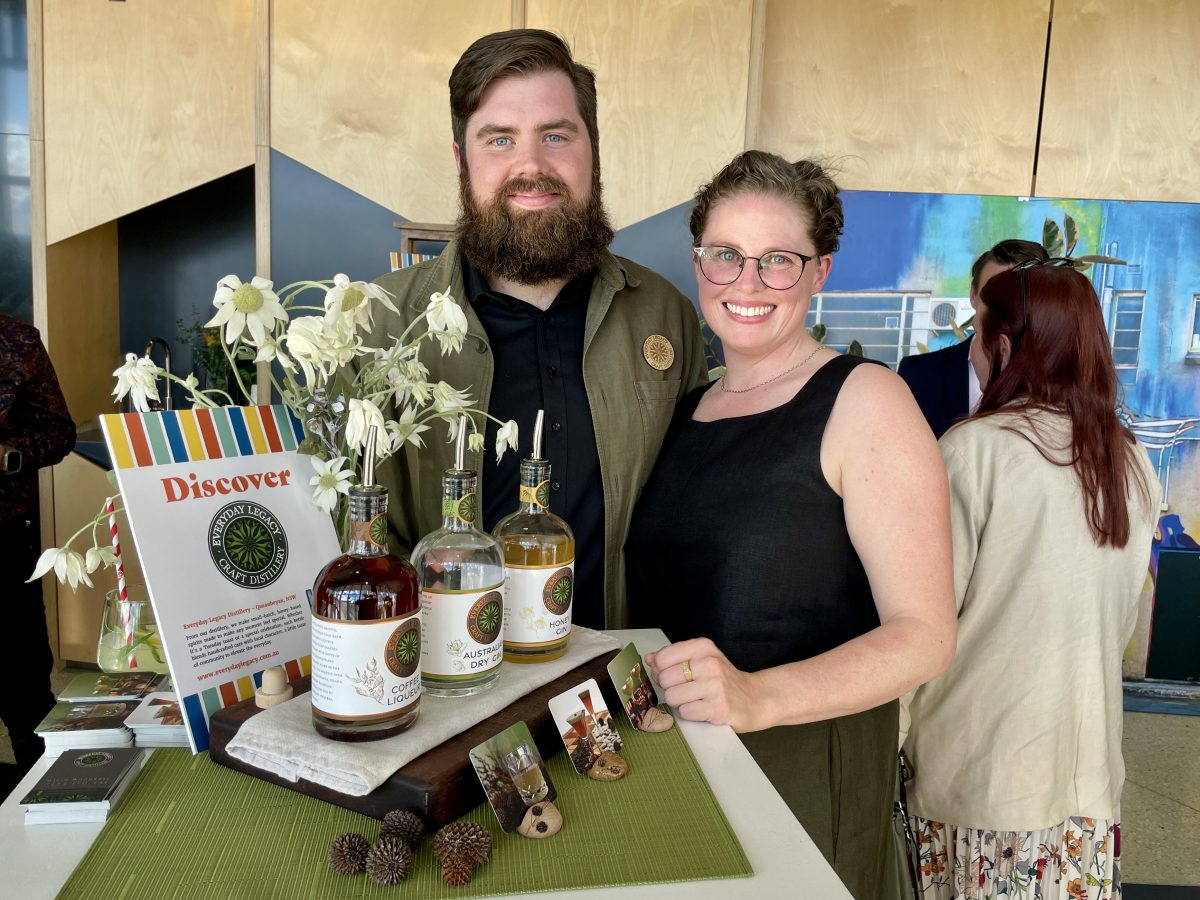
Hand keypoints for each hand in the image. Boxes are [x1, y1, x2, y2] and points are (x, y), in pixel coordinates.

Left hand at [645, 638, 765, 732]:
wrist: (755, 699)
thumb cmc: (723, 680)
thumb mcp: (701, 659)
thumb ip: (673, 657)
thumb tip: (649, 658)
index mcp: (703, 647)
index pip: (662, 658)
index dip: (660, 671)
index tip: (671, 676)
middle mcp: (709, 663)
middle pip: (665, 679)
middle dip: (670, 688)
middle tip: (686, 690)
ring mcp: (715, 685)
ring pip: (672, 696)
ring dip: (679, 703)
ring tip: (695, 700)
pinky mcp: (718, 708)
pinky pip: (685, 712)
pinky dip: (690, 714)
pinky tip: (703, 709)